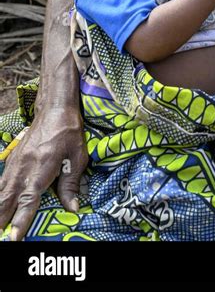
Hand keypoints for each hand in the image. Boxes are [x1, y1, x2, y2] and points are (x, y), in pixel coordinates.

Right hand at [0, 106, 88, 240]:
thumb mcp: (77, 157)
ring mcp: (16, 163)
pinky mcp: (13, 159)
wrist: (55, 109)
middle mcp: (25, 168)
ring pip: (2, 190)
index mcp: (42, 168)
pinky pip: (1, 181)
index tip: (15, 236)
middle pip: (8, 199)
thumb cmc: (69, 133)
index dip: (21, 219)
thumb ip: (71, 184)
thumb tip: (73, 208)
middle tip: (1, 236)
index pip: (29, 199)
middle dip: (2, 219)